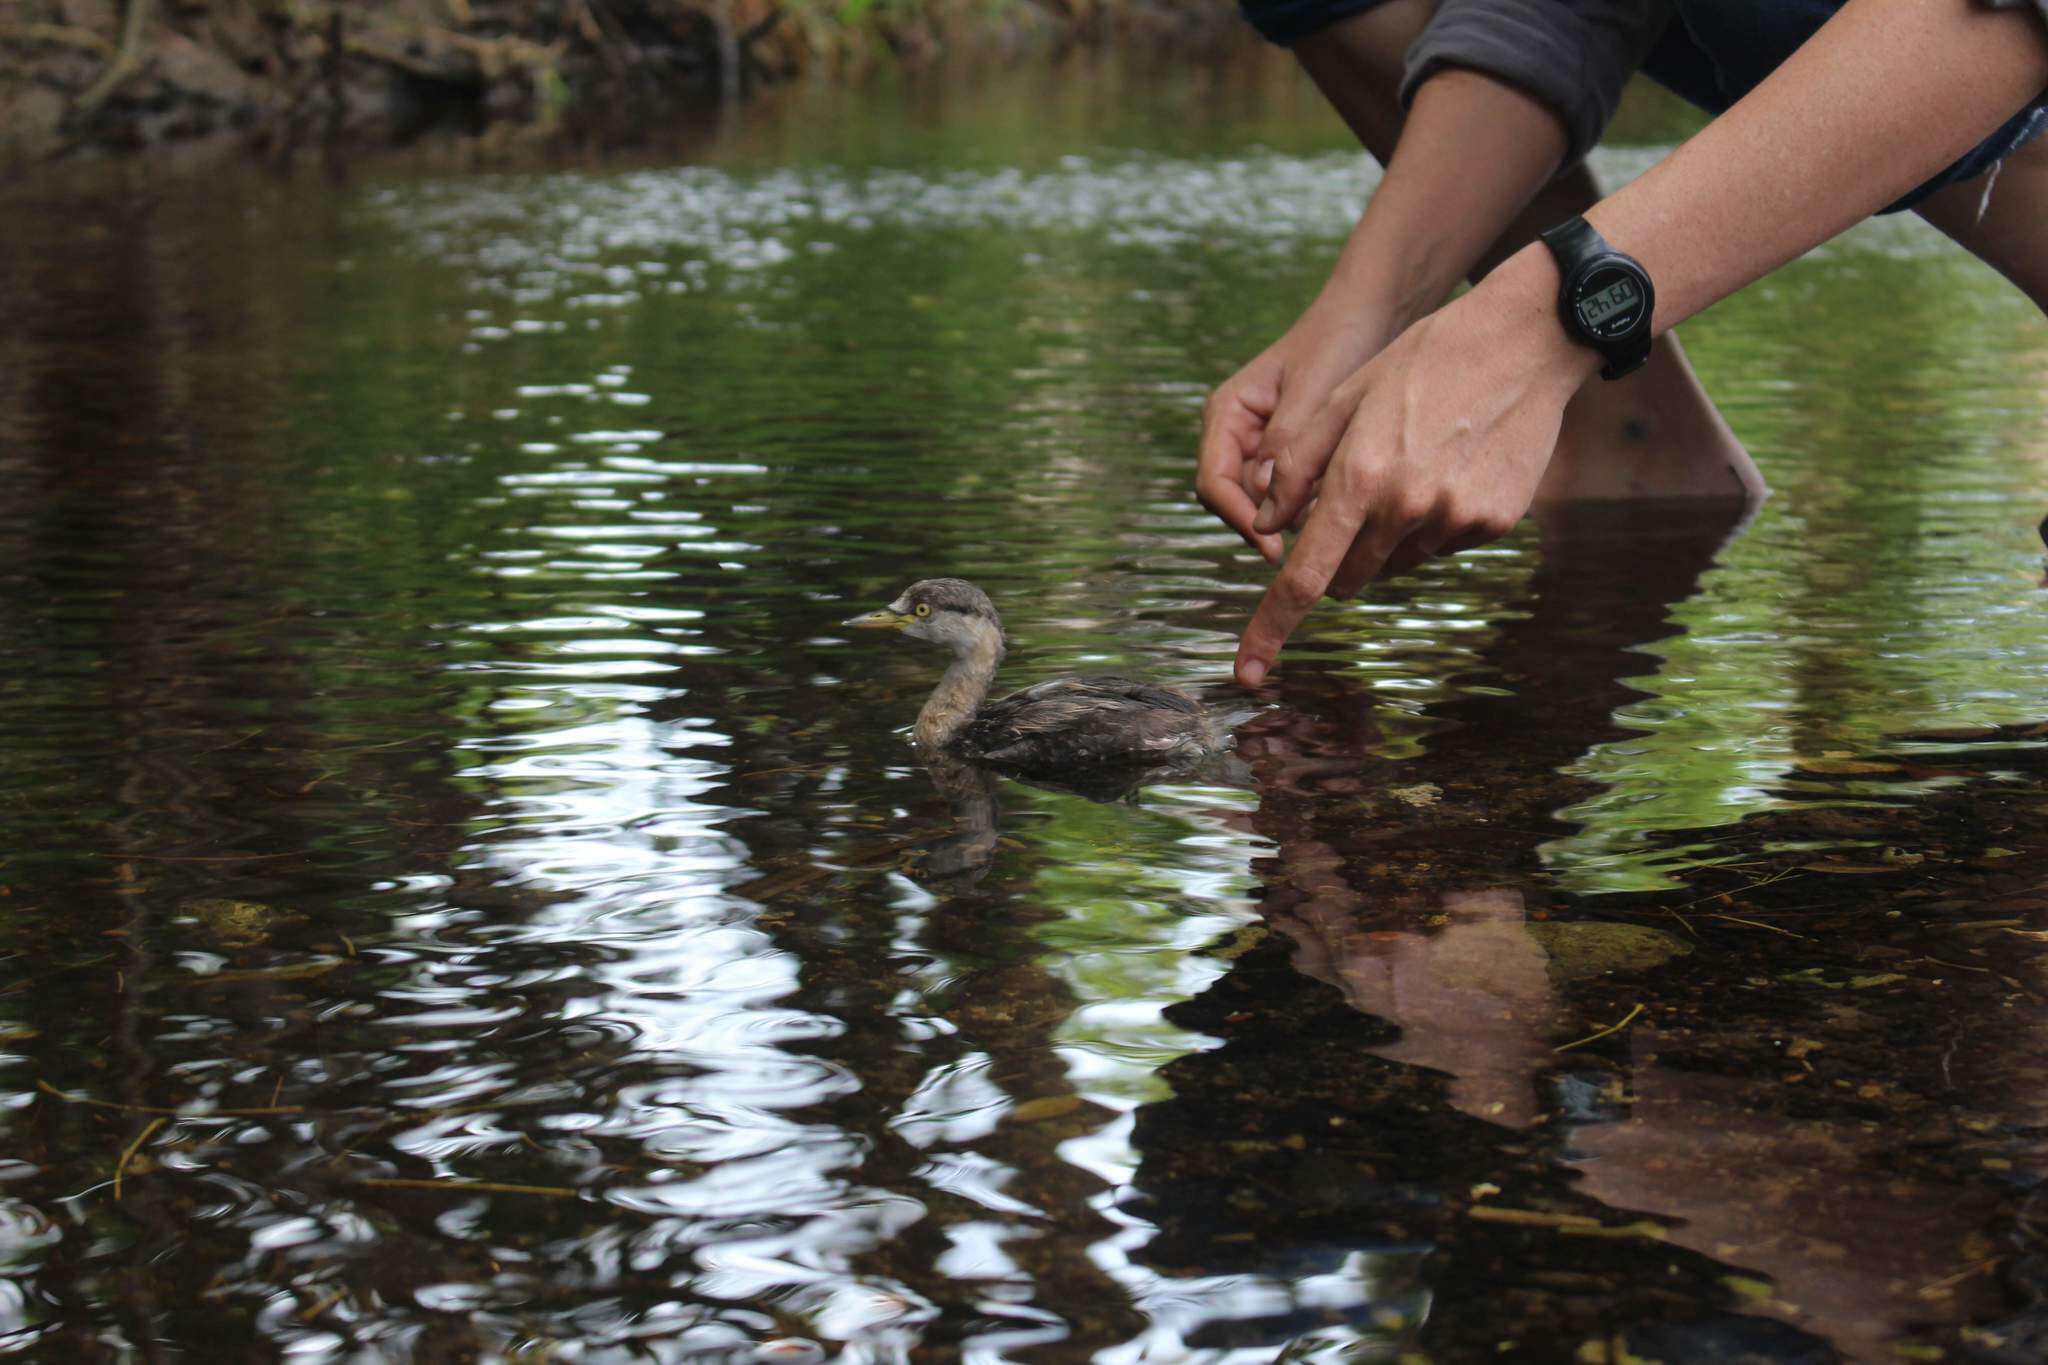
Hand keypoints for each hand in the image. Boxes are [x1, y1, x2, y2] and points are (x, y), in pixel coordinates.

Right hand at [1196, 309, 1387, 564]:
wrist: (1372, 313)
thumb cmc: (1339, 339)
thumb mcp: (1313, 389)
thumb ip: (1286, 442)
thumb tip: (1265, 499)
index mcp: (1227, 414)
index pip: (1213, 482)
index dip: (1238, 519)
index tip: (1273, 548)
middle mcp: (1237, 434)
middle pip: (1232, 500)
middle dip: (1264, 523)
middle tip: (1307, 546)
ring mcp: (1263, 446)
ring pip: (1262, 502)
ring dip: (1290, 516)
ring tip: (1330, 522)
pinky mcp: (1292, 454)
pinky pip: (1291, 492)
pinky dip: (1310, 504)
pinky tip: (1340, 506)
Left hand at [1235, 263, 1598, 685]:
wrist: (1525, 340)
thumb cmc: (1423, 359)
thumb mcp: (1344, 397)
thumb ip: (1298, 466)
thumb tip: (1268, 525)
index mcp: (1359, 478)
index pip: (1302, 577)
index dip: (1270, 628)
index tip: (1247, 672)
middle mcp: (1406, 508)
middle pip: (1348, 577)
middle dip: (1334, 559)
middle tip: (1351, 501)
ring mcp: (1455, 520)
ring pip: (1395, 562)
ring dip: (1388, 534)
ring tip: (1414, 462)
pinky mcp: (1493, 523)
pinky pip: (1441, 545)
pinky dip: (1433, 521)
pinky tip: (1452, 466)